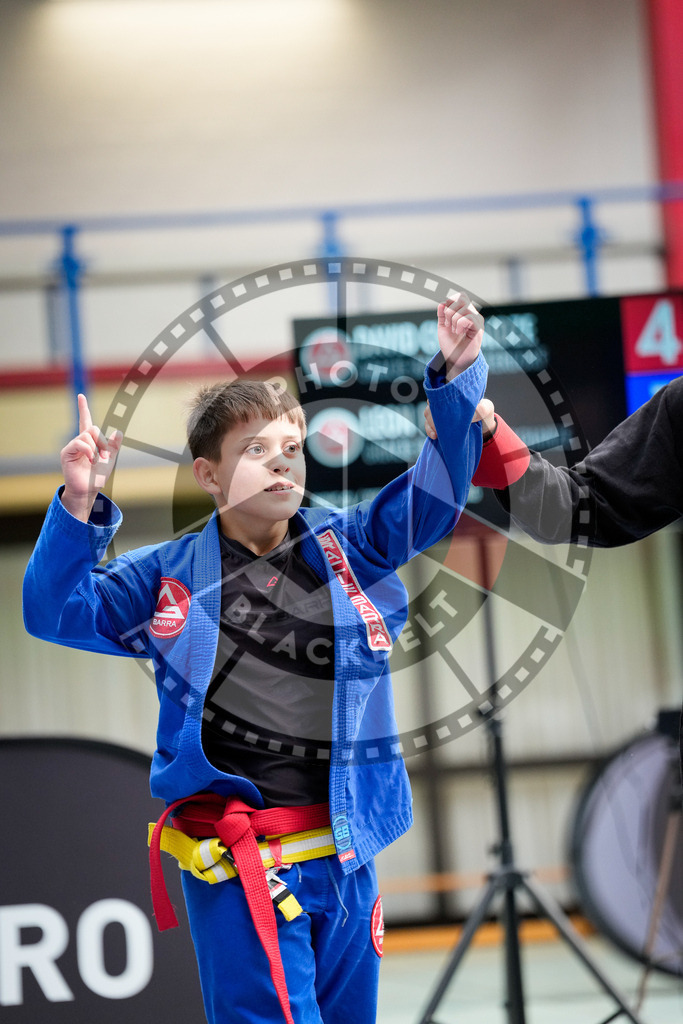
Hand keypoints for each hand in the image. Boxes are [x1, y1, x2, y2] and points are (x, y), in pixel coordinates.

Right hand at [60, 394, 121, 519]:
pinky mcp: (66, 452)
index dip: (83, 409)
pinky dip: (89, 451)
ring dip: (97, 448)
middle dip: (103, 442)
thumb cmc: (97, 476)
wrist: (89, 490)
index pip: (86, 421)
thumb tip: (119, 431)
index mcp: (89, 442)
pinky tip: (90, 460)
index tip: (81, 396)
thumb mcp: (110, 459)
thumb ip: (114, 446)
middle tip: (104, 456)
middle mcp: (79, 441)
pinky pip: (80, 443)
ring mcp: (72, 446)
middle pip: (93, 428)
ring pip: (87, 435)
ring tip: (96, 461)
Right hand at [424, 398, 495, 439]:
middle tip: (441, 424)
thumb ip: (482, 408)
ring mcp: (440, 411)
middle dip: (434, 414)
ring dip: (431, 423)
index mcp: (455, 393)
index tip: (442, 405)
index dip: (439, 396)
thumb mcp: (487, 409)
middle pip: (433, 402)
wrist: (483, 428)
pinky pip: (428, 424)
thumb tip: (472, 413)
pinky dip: (429, 429)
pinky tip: (434, 436)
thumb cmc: (484, 414)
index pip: (441, 390)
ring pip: (428, 413)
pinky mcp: (438, 423)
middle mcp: (445, 400)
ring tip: (437, 433)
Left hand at [437, 294, 483, 378]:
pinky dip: (459, 324)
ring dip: (454, 319)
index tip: (446, 317)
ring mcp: (477, 320)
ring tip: (455, 330)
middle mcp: (473, 314)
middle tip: (449, 324)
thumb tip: (442, 303)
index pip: (460, 296)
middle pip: (462, 298)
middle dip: (450, 311)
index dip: (450, 302)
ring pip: (464, 308)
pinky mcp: (479, 328)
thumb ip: (442, 314)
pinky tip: (459, 332)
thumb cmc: (450, 345)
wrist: (454, 360)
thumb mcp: (442, 327)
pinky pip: (468, 318)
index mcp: (466, 312)